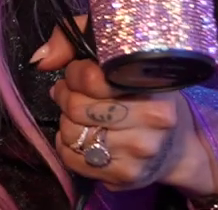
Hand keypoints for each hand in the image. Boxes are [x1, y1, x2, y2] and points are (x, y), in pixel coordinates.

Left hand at [34, 23, 217, 196]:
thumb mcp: (120, 59)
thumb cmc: (142, 94)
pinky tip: (82, 137)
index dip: (74, 74)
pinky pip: (72, 159)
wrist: (176, 147)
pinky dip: (67, 145)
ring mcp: (139, 153)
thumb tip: (41, 60)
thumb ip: (75, 42)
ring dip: (67, 122)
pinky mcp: (125, 176)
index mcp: (152, 86)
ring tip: (81, 116)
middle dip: (66, 97)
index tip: (79, 73)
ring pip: (71, 133)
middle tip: (73, 94)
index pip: (90, 78)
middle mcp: (152, 121)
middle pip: (77, 108)